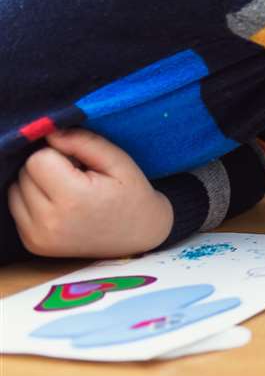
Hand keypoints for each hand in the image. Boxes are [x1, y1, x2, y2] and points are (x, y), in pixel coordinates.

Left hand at [7, 130, 173, 257]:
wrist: (138, 236)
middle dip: (46, 167)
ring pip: (15, 189)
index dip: (58, 153)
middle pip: (24, 173)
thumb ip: (84, 142)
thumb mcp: (118, 161)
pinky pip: (17, 207)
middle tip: (76, 176)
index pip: (37, 159)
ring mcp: (38, 236)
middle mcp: (49, 221)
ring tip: (66, 190)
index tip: (79, 162)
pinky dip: (32, 200)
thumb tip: (50, 132)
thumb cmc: (132, 194)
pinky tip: (58, 204)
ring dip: (36, 183)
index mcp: (73, 199)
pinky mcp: (32, 243)